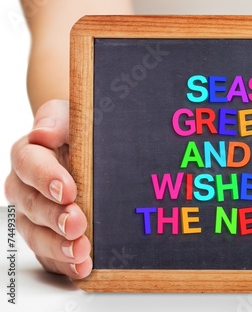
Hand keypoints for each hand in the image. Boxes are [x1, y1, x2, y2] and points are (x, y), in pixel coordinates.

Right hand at [5, 99, 91, 277]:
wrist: (91, 150)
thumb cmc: (80, 130)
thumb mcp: (72, 115)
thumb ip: (57, 120)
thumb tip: (42, 134)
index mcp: (30, 155)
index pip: (28, 164)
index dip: (46, 178)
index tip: (69, 190)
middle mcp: (27, 188)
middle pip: (32, 205)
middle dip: (54, 217)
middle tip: (77, 224)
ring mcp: (36, 215)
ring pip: (36, 234)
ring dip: (57, 246)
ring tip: (81, 252)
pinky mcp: (49, 236)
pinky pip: (50, 254)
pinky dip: (65, 264)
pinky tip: (82, 268)